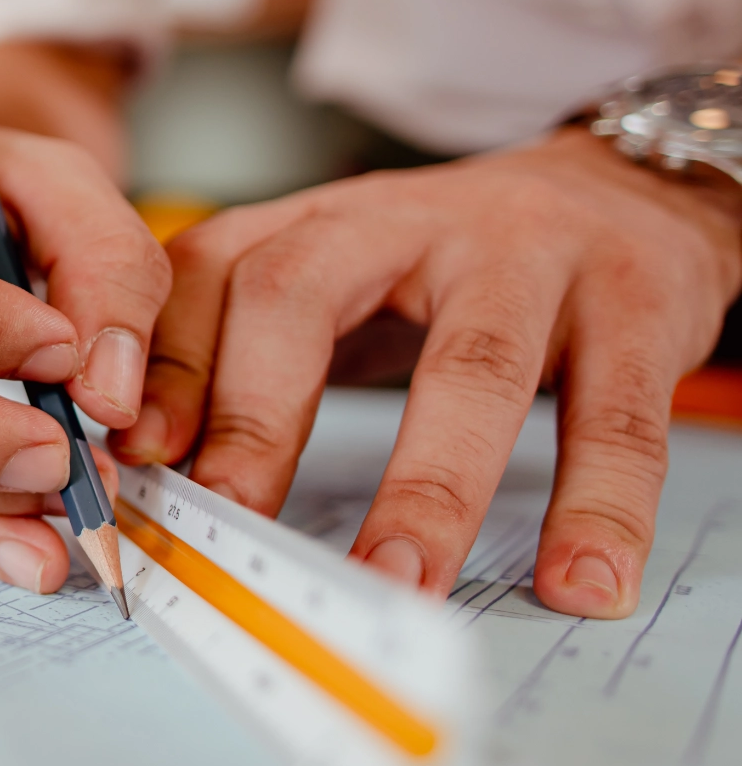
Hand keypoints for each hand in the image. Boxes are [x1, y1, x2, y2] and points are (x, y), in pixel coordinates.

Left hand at [111, 128, 741, 617]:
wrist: (618, 187)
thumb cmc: (446, 260)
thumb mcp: (331, 275)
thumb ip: (244, 356)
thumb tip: (153, 476)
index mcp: (310, 222)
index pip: (205, 272)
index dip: (162, 363)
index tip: (130, 454)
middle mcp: (400, 222)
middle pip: (298, 294)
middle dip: (254, 417)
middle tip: (231, 519)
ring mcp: (523, 255)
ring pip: (468, 366)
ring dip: (428, 488)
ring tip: (396, 578)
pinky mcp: (635, 299)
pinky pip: (614, 413)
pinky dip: (599, 505)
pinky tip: (579, 577)